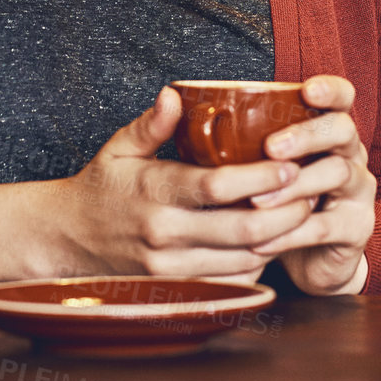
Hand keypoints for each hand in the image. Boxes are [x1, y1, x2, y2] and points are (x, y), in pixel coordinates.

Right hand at [51, 86, 315, 280]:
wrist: (68, 239)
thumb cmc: (102, 186)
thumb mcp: (118, 147)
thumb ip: (151, 124)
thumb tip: (174, 94)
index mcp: (154, 191)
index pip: (216, 187)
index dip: (260, 178)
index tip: (291, 165)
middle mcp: (163, 233)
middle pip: (241, 229)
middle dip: (285, 212)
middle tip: (312, 190)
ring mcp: (170, 266)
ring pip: (242, 260)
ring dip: (279, 239)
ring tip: (304, 213)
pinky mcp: (175, 286)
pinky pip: (230, 280)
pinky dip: (258, 262)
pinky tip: (274, 240)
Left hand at [246, 75, 375, 295]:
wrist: (313, 257)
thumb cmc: (278, 197)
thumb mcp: (258, 163)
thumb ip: (226, 133)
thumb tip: (172, 97)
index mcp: (328, 129)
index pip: (342, 97)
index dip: (330, 90)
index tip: (307, 90)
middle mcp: (350, 153)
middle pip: (342, 130)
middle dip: (307, 135)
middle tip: (270, 148)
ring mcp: (359, 190)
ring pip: (337, 174)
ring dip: (294, 186)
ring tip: (256, 201)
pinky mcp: (356, 227)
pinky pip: (327, 226)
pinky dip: (292, 233)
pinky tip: (262, 241)